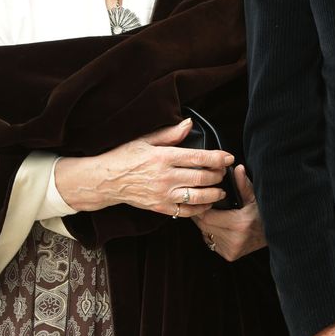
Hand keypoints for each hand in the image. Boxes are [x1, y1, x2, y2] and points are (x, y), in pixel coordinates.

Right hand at [54, 118, 233, 216]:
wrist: (105, 180)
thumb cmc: (124, 157)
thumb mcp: (145, 140)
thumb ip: (170, 134)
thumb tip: (189, 123)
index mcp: (163, 157)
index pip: (198, 157)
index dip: (218, 157)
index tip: (229, 156)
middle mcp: (165, 177)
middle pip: (202, 177)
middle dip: (218, 175)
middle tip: (224, 172)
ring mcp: (163, 194)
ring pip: (197, 196)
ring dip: (213, 193)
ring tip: (219, 189)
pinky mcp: (160, 208)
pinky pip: (186, 212)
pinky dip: (200, 209)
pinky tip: (206, 203)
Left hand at [194, 166, 265, 260]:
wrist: (275, 236)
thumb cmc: (264, 215)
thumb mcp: (255, 198)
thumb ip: (243, 185)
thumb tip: (238, 168)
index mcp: (239, 225)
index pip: (207, 216)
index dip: (201, 207)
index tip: (202, 199)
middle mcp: (234, 240)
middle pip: (204, 225)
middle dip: (201, 214)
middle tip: (202, 204)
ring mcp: (231, 250)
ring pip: (206, 233)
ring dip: (205, 224)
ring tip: (212, 213)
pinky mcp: (229, 255)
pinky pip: (211, 242)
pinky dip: (211, 233)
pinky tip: (219, 226)